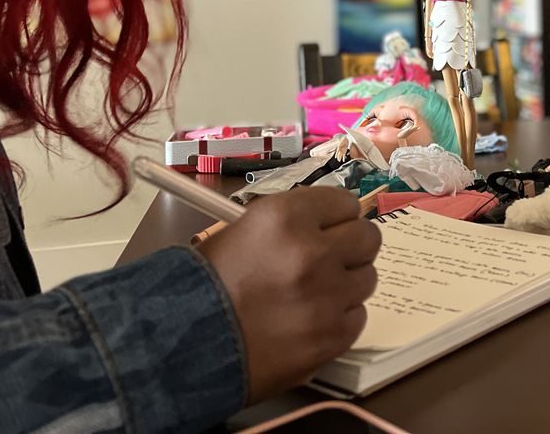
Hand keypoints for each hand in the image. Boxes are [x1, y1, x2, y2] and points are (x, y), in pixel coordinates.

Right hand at [196, 188, 380, 402]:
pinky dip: (339, 318)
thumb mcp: (243, 231)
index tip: (328, 227)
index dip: (336, 217)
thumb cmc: (207, 284)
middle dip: (350, 247)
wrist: (181, 346)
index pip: (344, 203)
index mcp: (285, 217)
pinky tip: (311, 321)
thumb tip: (332, 223)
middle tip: (329, 259)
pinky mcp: (332, 337)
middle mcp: (312, 252)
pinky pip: (358, 316)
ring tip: (314, 294)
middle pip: (368, 237)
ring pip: (367, 278)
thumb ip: (293, 223)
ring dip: (346, 283)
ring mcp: (327, 297)